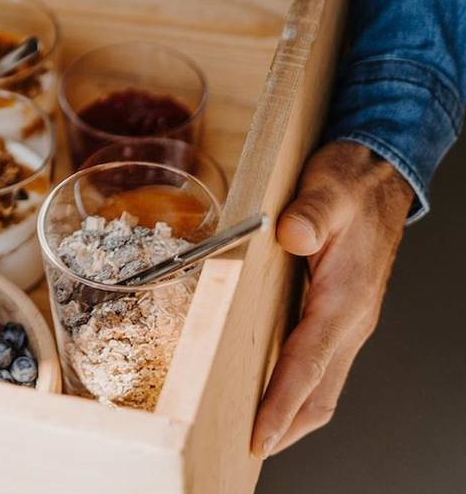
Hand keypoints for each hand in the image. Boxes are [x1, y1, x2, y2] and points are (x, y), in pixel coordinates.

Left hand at [251, 140, 412, 456]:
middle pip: (319, 393)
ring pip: (323, 385)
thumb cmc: (349, 186)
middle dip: (286, 427)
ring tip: (256, 435)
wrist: (378, 176)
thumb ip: (310, 213)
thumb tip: (293, 234)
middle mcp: (350, 321)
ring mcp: (347, 322)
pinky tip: (272, 390)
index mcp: (346, 300)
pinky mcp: (338, 314)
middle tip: (247, 450)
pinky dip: (298, 389)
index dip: (282, 404)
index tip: (258, 436)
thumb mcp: (327, 190)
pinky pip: (319, 365)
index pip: (309, 365)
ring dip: (292, 414)